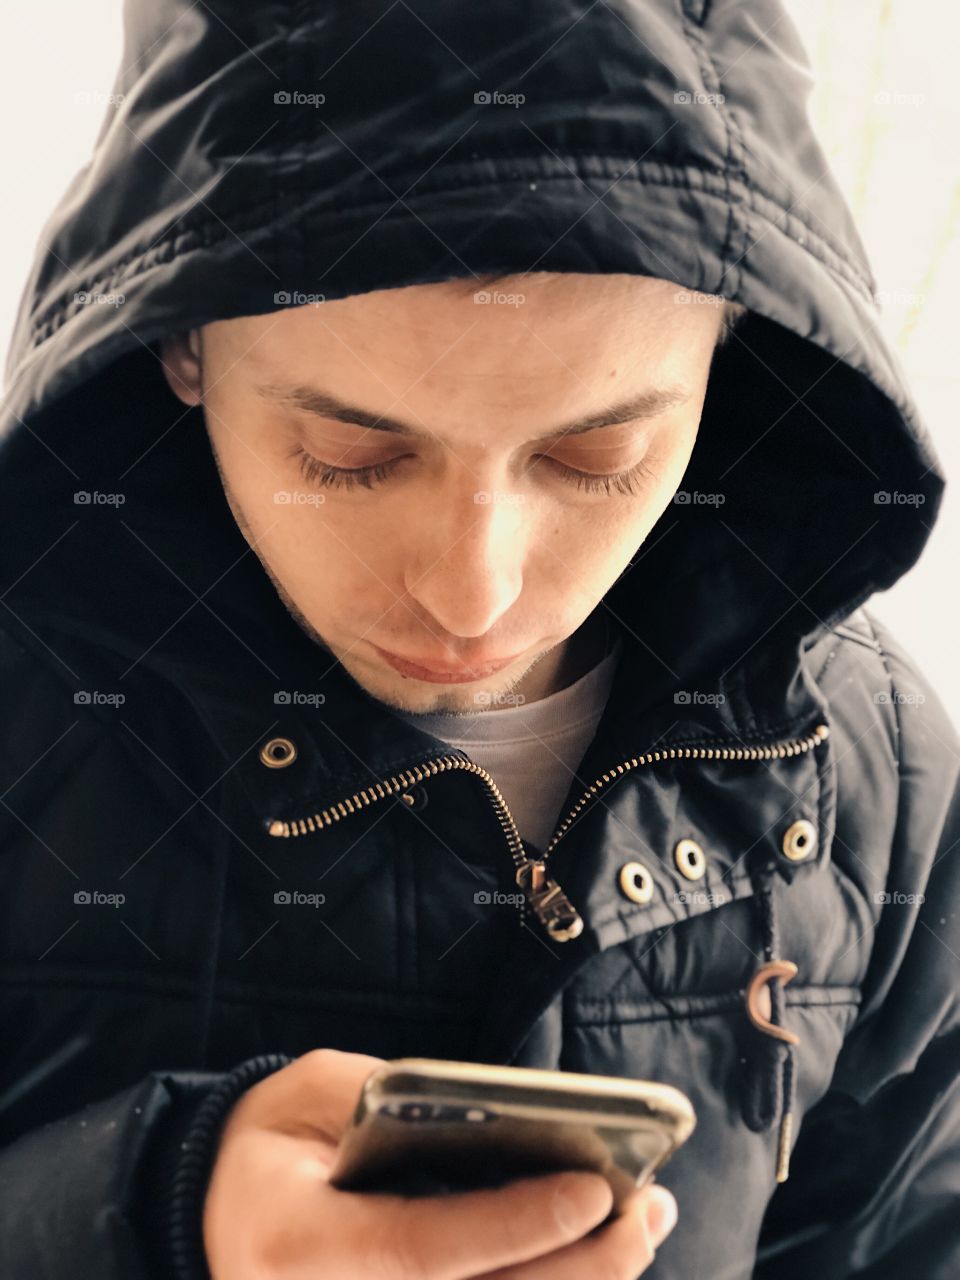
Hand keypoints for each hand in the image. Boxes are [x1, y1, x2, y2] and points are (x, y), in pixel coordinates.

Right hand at [203, 1048, 677, 1278]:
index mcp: (300, 1247)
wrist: (222, 1214)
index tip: (594, 1189)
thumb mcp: (309, 1091)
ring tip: (642, 1226)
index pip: (423, 1248)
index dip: (513, 1225)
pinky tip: (594, 1261)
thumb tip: (498, 1114)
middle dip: (580, 1268)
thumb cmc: (270, 1143)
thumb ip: (389, 1096)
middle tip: (646, 1211)